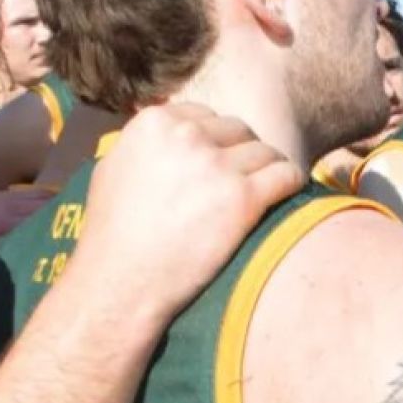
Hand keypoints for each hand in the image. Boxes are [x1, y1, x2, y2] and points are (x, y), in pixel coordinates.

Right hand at [63, 102, 303, 321]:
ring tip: (263, 196)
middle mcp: (186, 136)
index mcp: (154, 123)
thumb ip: (144, 142)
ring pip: (266, 153)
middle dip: (241, 156)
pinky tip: (285, 198)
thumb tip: (166, 120)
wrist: (119, 285)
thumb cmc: (112, 235)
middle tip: (240, 185)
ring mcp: (216, 165)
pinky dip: (291, 185)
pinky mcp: (243, 197)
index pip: (207, 117)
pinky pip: (287, 175)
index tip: (217, 166)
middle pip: (239, 131)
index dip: (215, 143)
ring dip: (267, 172)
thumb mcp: (113, 168)